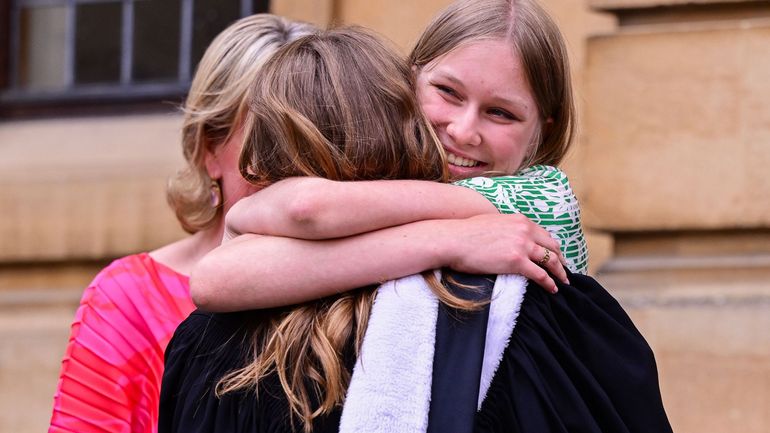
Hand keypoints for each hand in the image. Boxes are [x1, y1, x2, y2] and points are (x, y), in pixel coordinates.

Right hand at [445, 214, 568, 292]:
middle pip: (552, 247)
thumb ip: (506, 227)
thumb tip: (507, 236)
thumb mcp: (492, 222)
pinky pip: (540, 274)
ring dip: (559, 273)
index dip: (552, 247)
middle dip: (560, 259)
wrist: (453, 240)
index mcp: (520, 220)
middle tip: (564, 270)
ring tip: (563, 282)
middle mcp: (525, 230)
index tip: (555, 256)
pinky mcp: (517, 261)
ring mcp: (522, 245)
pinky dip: (550, 283)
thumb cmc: (465, 233)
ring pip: (550, 261)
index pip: (544, 235)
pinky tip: (553, 289)